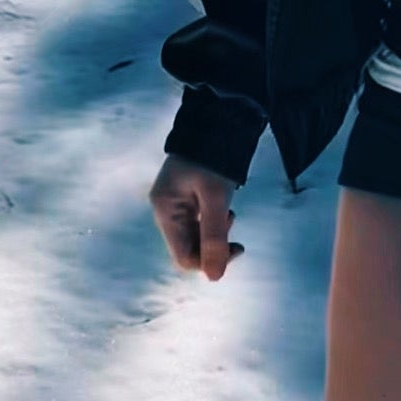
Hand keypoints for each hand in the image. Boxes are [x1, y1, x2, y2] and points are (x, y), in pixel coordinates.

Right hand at [149, 153, 243, 281]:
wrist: (216, 122)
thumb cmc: (213, 159)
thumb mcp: (216, 198)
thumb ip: (215, 237)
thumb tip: (215, 277)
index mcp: (165, 210)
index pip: (183, 257)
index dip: (209, 261)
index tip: (235, 248)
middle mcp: (165, 209)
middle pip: (189, 247)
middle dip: (213, 245)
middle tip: (234, 229)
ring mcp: (174, 203)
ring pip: (195, 236)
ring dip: (215, 233)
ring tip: (228, 212)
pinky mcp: (184, 198)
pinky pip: (197, 222)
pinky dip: (213, 222)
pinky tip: (224, 208)